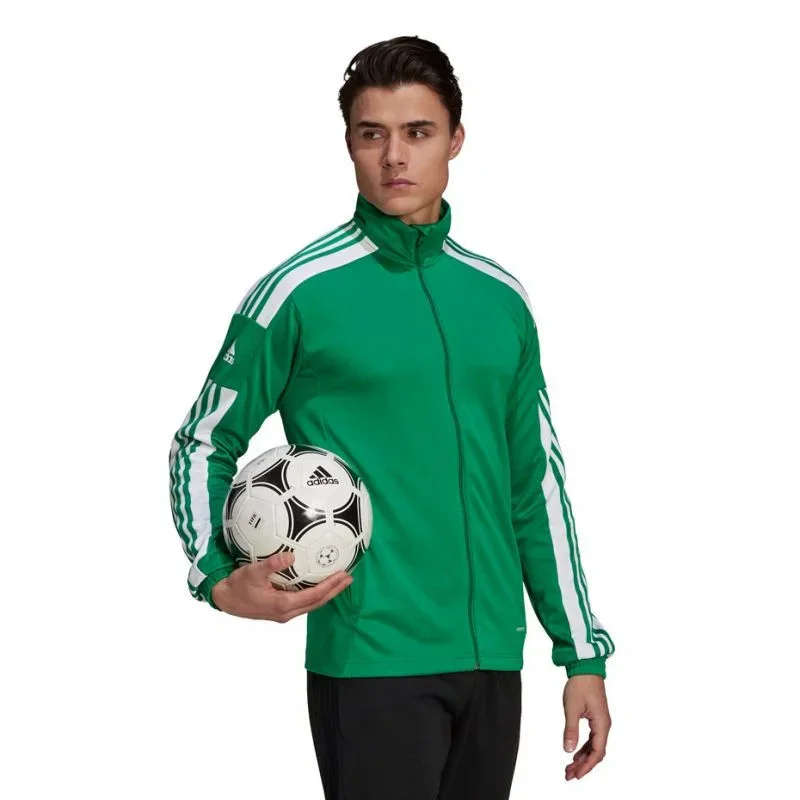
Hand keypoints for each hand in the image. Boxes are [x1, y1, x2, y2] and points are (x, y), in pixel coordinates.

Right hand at [211, 551, 352, 621]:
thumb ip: (271, 565)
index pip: (314, 596)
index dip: (330, 586)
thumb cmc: (238, 586)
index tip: (343, 575)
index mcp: (282, 604)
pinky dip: (316, 594)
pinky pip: (304, 603)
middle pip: (317, 602)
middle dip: (334, 590)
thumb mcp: (252, 572)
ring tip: (340, 581)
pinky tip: (319, 584)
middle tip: (349, 577)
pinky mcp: (280, 610)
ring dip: (327, 593)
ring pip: (312, 604)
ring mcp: (284, 613)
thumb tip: (290, 556)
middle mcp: (286, 612)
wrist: (225, 600)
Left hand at [562, 674, 611, 780]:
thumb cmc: (580, 685)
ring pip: (594, 746)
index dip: (587, 765)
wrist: (586, 668)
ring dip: (583, 757)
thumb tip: (568, 750)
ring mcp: (601, 722)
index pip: (597, 752)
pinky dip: (583, 747)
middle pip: (596, 752)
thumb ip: (571, 729)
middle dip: (584, 765)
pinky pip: (592, 738)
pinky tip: (575, 753)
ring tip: (570, 767)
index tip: (576, 774)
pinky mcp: (596, 718)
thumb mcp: (571, 707)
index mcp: (602, 724)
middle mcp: (604, 725)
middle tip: (569, 774)